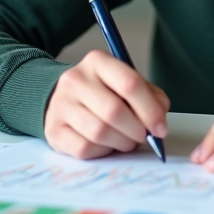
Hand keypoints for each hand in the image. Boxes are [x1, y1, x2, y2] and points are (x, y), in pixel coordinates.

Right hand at [44, 49, 169, 159]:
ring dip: (121, 143)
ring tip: (126, 141)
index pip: (129, 84)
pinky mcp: (53, 129)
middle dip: (136, 130)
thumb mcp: (126, 85)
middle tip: (143, 137)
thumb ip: (149, 97)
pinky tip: (106, 145)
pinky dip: (103, 151)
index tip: (160, 128)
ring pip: (99, 132)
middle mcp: (76, 79)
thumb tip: (159, 122)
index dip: (150, 110)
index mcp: (98, 61)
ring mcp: (61, 104)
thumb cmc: (103, 93)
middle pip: (114, 111)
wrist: (63, 98)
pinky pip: (84, 148)